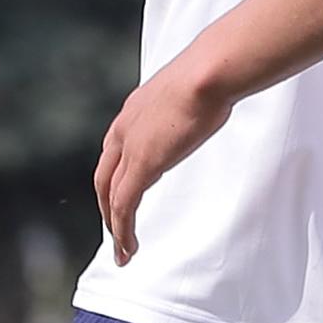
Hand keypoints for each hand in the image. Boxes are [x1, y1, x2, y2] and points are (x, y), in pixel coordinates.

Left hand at [92, 58, 237, 263]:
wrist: (209, 72)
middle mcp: (123, 130)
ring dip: (115, 227)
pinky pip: (124, 207)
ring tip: (123, 251)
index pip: (115, 151)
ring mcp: (130, 149)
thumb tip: (216, 96)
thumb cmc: (214, 71)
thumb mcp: (195, 88)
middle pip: (105, 177)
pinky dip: (123, 230)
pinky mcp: (142, 166)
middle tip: (116, 231)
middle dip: (108, 207)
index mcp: (134, 111)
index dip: (116, 176)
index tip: (123, 194)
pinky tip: (129, 248)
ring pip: (111, 197)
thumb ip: (195, 99)